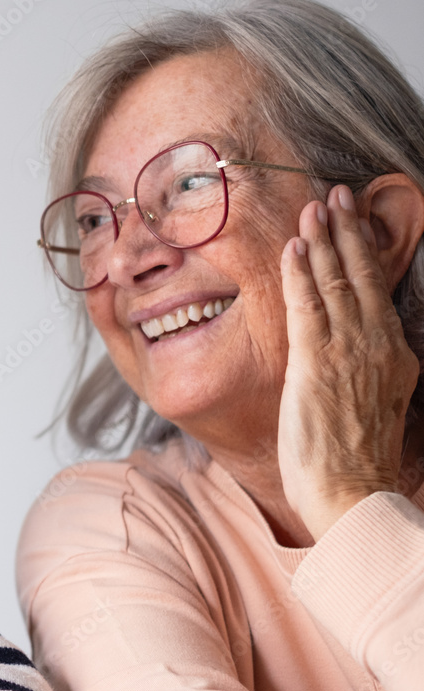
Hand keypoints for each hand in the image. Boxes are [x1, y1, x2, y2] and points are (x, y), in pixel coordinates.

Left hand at [278, 184, 418, 540]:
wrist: (353, 496)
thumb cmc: (356, 460)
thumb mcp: (373, 405)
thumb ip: (366, 371)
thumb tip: (355, 351)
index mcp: (394, 356)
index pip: (376, 291)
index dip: (363, 251)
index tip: (354, 221)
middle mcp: (377, 346)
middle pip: (361, 275)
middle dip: (349, 230)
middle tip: (338, 194)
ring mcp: (348, 352)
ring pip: (336, 282)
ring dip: (325, 239)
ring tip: (317, 205)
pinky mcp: (316, 363)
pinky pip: (307, 306)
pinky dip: (302, 272)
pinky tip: (295, 246)